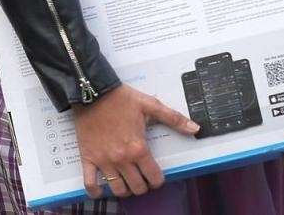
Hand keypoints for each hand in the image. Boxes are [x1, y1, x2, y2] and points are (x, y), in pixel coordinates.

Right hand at [75, 84, 198, 198]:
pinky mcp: (88, 158)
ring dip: (125, 189)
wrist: (93, 91)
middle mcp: (122, 159)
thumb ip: (173, 119)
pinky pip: (89, 183)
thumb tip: (194, 128)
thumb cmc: (121, 98)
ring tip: (127, 182)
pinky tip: (101, 189)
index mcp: (138, 148)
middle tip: (143, 178)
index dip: (158, 179)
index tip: (157, 175)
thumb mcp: (150, 105)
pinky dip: (96, 191)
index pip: (154, 177)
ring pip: (117, 189)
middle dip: (143, 185)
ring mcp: (104, 161)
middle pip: (137, 187)